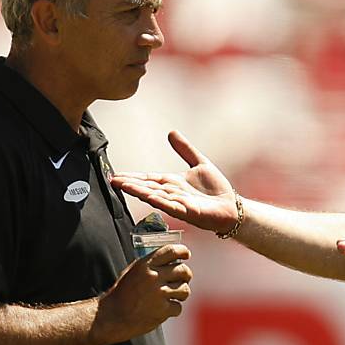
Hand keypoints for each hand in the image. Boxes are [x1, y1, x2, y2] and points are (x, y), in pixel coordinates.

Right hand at [95, 244, 192, 342]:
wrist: (111, 317)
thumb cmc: (121, 294)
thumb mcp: (132, 272)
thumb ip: (150, 265)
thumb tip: (171, 259)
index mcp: (145, 265)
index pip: (172, 251)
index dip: (183, 251)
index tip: (186, 255)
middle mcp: (153, 277)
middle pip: (183, 270)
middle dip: (186, 275)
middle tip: (183, 279)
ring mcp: (159, 294)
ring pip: (185, 289)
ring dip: (181, 293)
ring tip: (172, 296)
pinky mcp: (162, 310)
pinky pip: (178, 307)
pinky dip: (172, 309)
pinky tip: (163, 309)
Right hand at [112, 131, 238, 232]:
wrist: (232, 207)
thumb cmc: (216, 189)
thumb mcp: (199, 163)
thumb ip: (185, 149)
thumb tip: (171, 132)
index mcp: (172, 183)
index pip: (148, 179)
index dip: (132, 177)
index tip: (115, 175)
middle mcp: (172, 194)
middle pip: (147, 187)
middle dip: (130, 184)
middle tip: (112, 180)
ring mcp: (179, 204)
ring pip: (155, 196)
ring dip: (139, 191)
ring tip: (123, 186)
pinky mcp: (189, 212)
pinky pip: (173, 206)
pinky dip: (161, 202)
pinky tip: (150, 197)